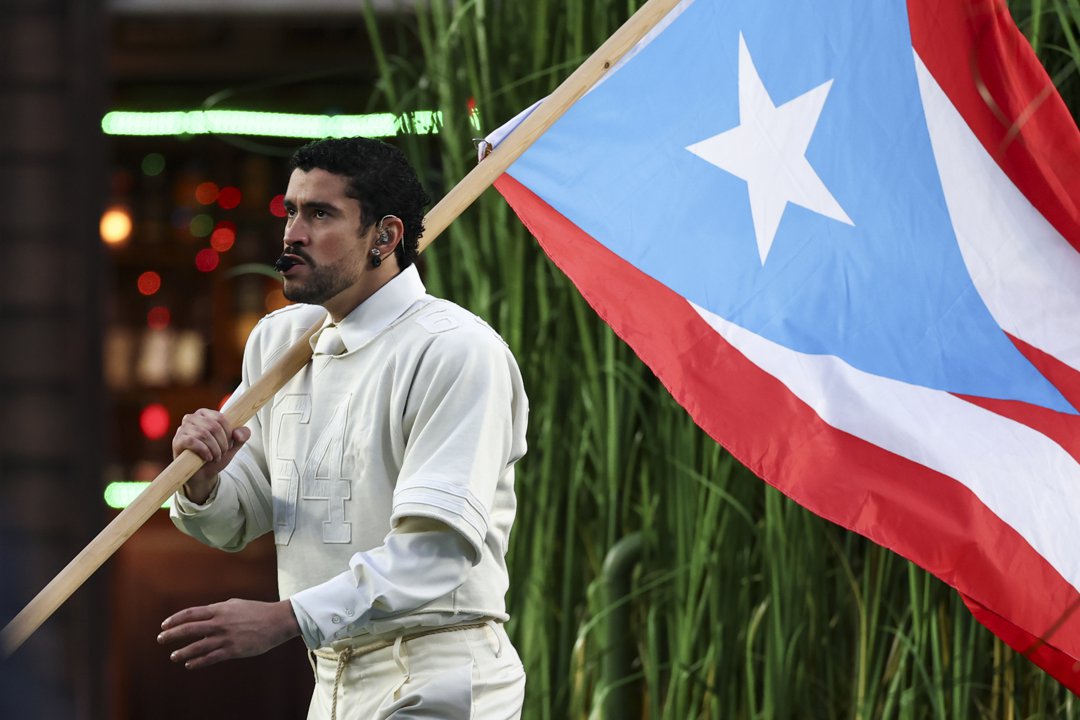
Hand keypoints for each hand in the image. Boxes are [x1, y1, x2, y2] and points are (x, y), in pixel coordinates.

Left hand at [158, 598, 300, 669]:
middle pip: (189, 629)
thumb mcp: (235, 604)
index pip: (190, 614)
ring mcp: (225, 638)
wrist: (276, 622)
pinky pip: (210, 658)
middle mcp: (219, 623)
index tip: (164, 625)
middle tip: (161, 639)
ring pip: (197, 647)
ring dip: (182, 652)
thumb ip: (218, 609)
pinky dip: (198, 662)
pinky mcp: (232, 650)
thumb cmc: (256, 611)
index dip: (175, 619)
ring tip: (173, 656)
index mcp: (219, 609)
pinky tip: (190, 665)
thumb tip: (204, 615)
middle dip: (172, 635)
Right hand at [172, 408, 249, 502]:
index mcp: (205, 414)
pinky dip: (204, 451)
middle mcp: (191, 418)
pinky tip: (208, 458)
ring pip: (203, 434)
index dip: (228, 433)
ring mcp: (182, 429)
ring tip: (216, 457)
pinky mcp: (177, 441)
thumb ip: (242, 436)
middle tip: (223, 453)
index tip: (230, 445)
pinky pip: (191, 441)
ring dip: (214, 449)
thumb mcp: (233, 446)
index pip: (221, 418)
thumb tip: (238, 433)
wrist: (203, 474)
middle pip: (213, 426)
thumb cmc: (216, 455)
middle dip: (222, 443)